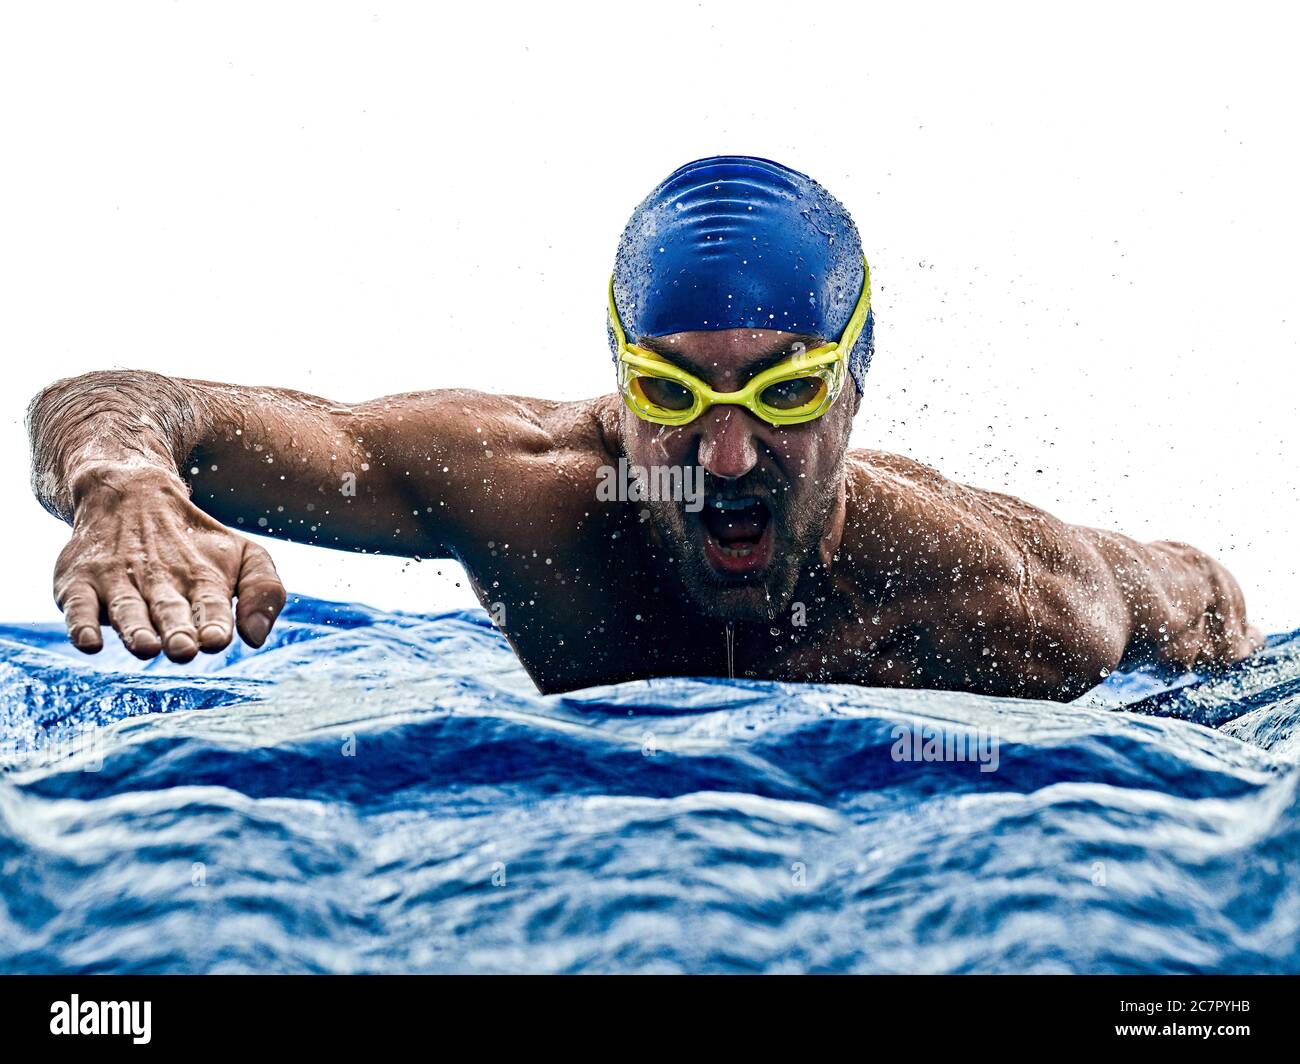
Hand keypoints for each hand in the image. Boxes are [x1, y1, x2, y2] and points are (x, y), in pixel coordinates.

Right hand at [53, 465, 286, 661]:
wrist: (130, 493)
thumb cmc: (196, 543)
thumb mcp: (246, 554)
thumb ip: (265, 591)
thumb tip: (256, 639)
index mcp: (202, 579)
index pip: (211, 604)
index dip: (214, 622)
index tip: (216, 639)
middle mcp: (159, 580)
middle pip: (169, 609)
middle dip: (177, 629)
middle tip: (184, 648)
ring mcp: (117, 580)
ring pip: (127, 609)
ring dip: (136, 629)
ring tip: (146, 647)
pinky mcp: (79, 582)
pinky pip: (78, 606)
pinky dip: (81, 624)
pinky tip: (89, 642)